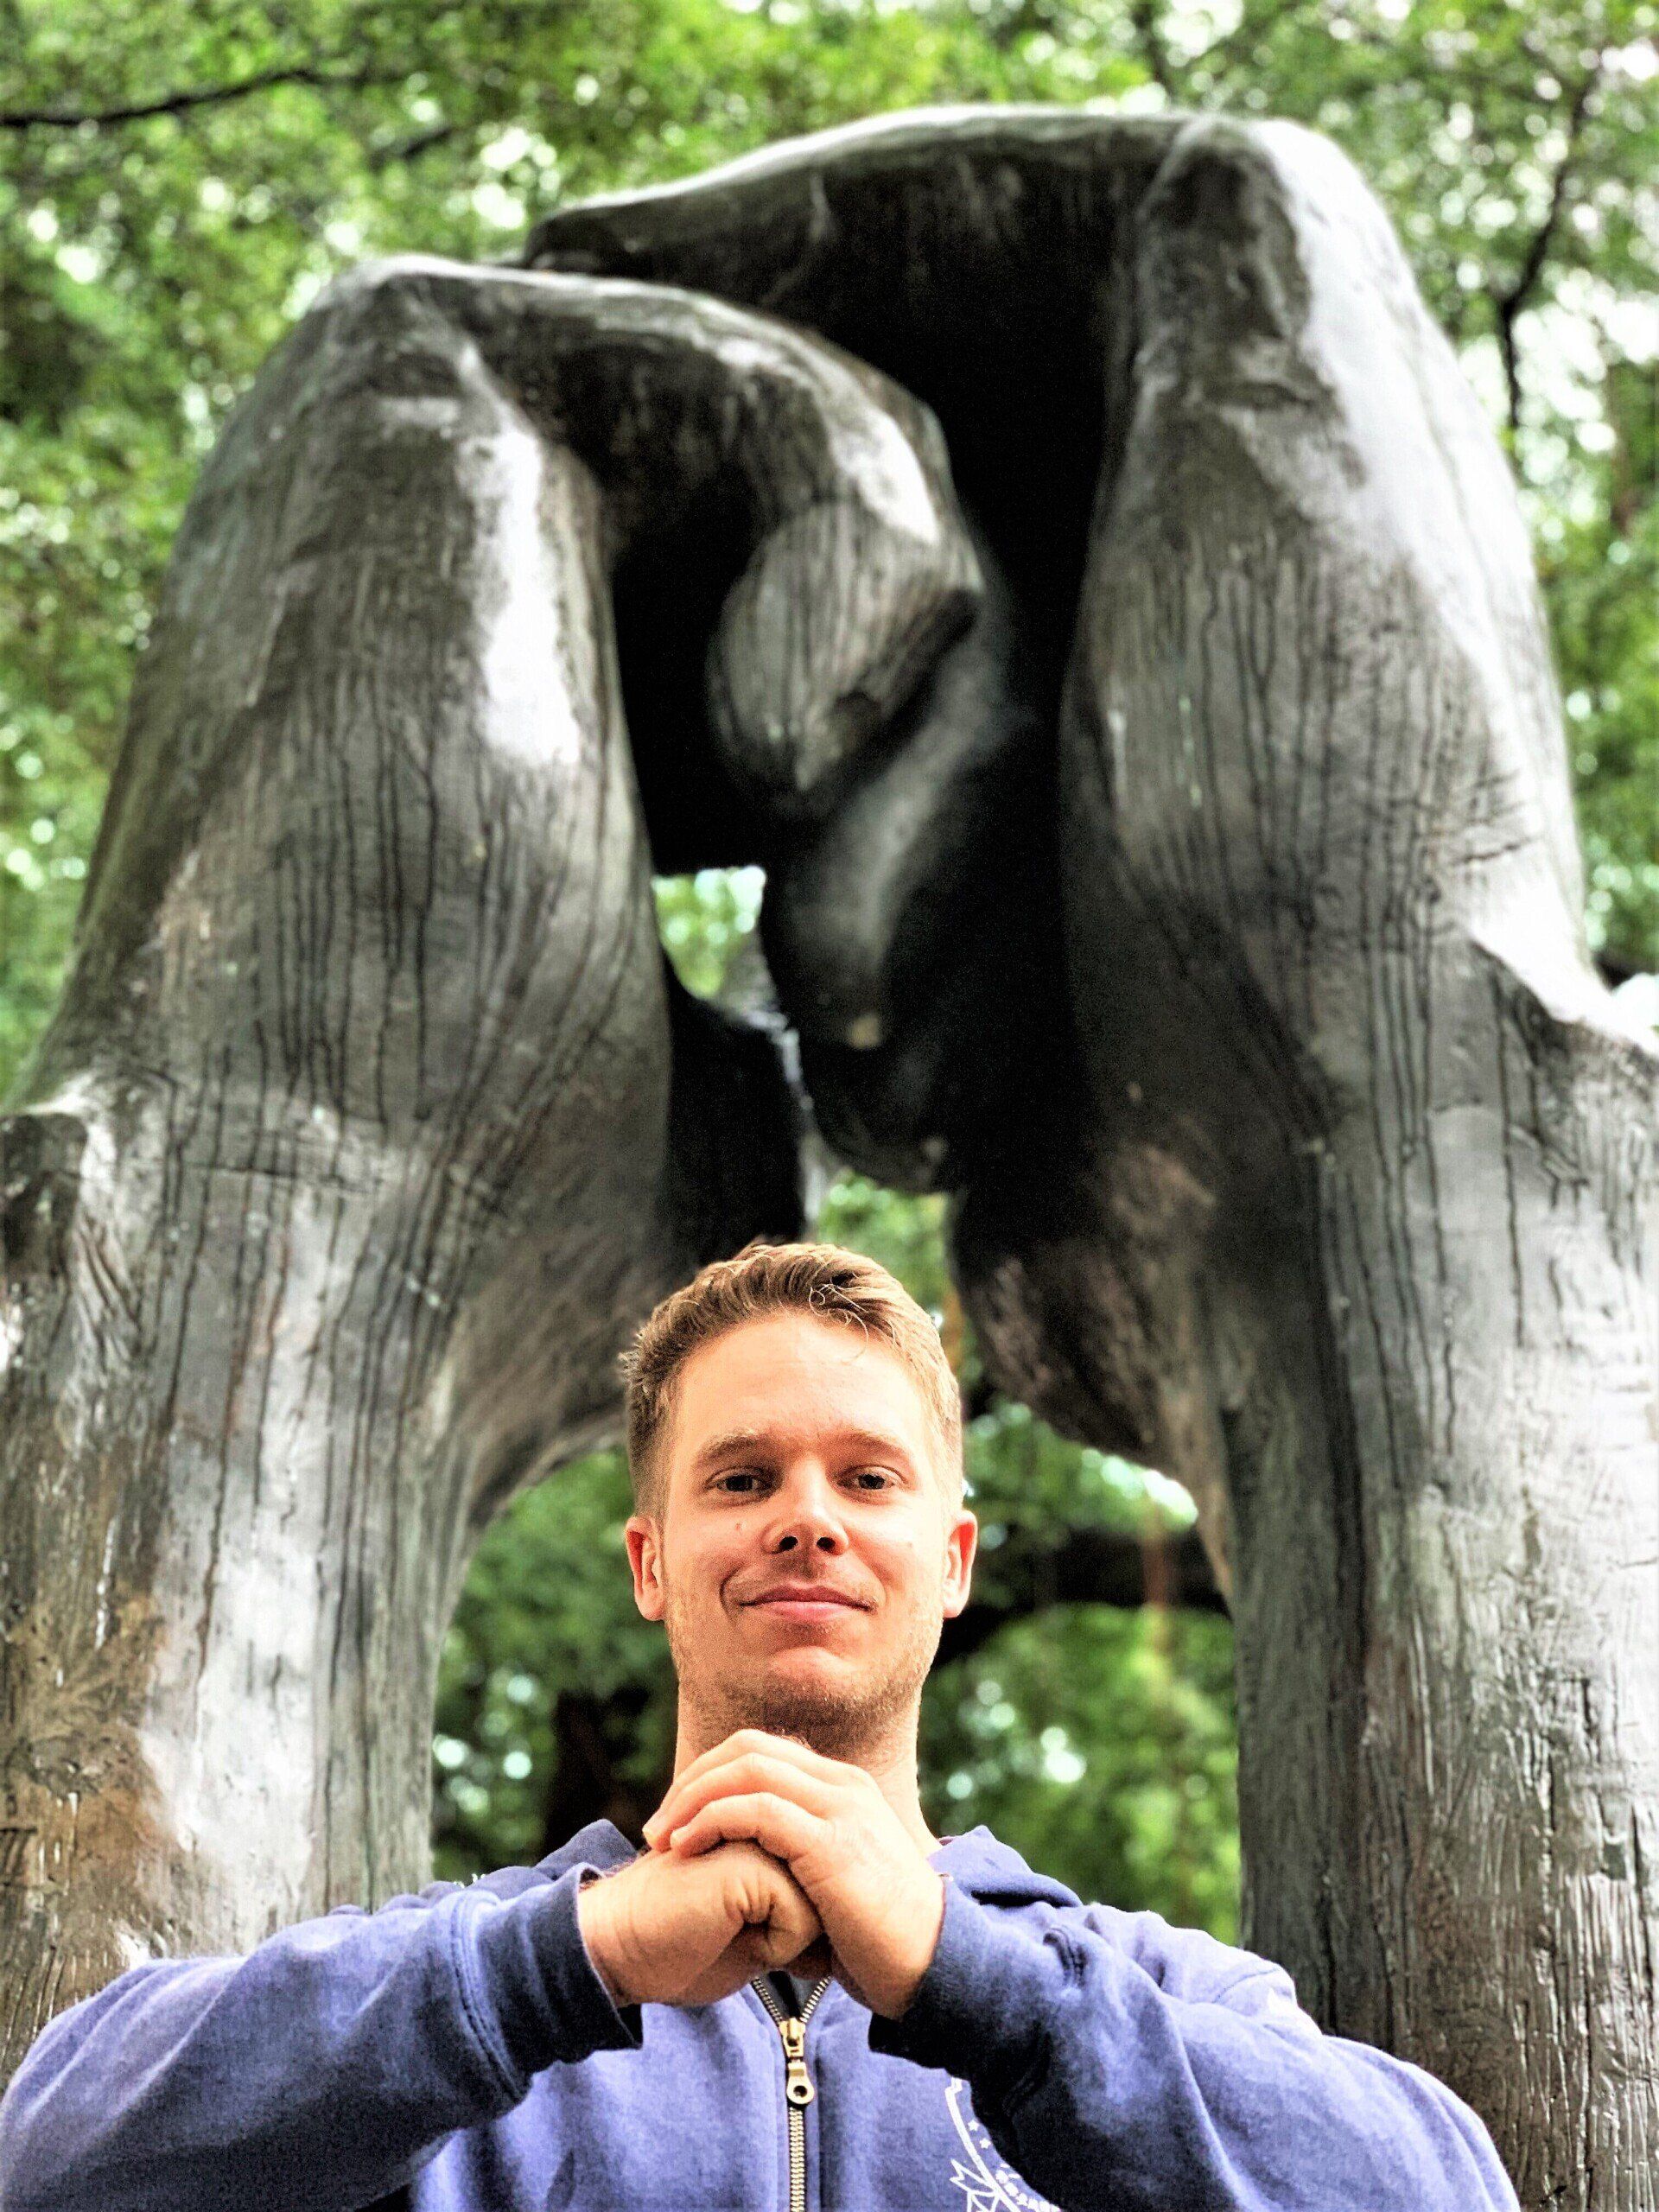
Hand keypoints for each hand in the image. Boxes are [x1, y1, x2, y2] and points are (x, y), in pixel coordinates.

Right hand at [576, 1839, 825, 2009]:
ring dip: (785, 1940)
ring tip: (729, 1929)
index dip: (800, 1932)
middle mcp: (771, 1821)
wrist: (623, 1950)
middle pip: (831, 1898)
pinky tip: (725, 1931)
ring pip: (820, 1908)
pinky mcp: (750, 1856)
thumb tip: (844, 1934)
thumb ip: (795, 1913)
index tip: (747, 1936)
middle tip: (735, 1933)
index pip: (828, 1889)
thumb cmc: (684, 1949)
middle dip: (797, 1937)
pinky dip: (772, 1946)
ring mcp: (760, 1832)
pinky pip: (798, 1919)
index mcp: (773, 1830)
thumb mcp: (755, 1933)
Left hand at [641, 1731, 946, 2016]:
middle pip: (748, 1748)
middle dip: (693, 1779)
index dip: (711, 1776)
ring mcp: (839, 1808)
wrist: (935, 1967)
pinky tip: (686, 1849)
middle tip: (658, 1826)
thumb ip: (803, 1862)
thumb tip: (756, 1874)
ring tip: (662, 1837)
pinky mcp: (830, 1842)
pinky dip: (711, 1820)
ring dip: (692, 1798)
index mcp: (845, 1787)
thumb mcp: (840, 1883)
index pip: (763, 1751)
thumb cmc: (883, 1940)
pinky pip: (756, 1809)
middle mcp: (842, 1784)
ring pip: (746, 1769)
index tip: (677, 1819)